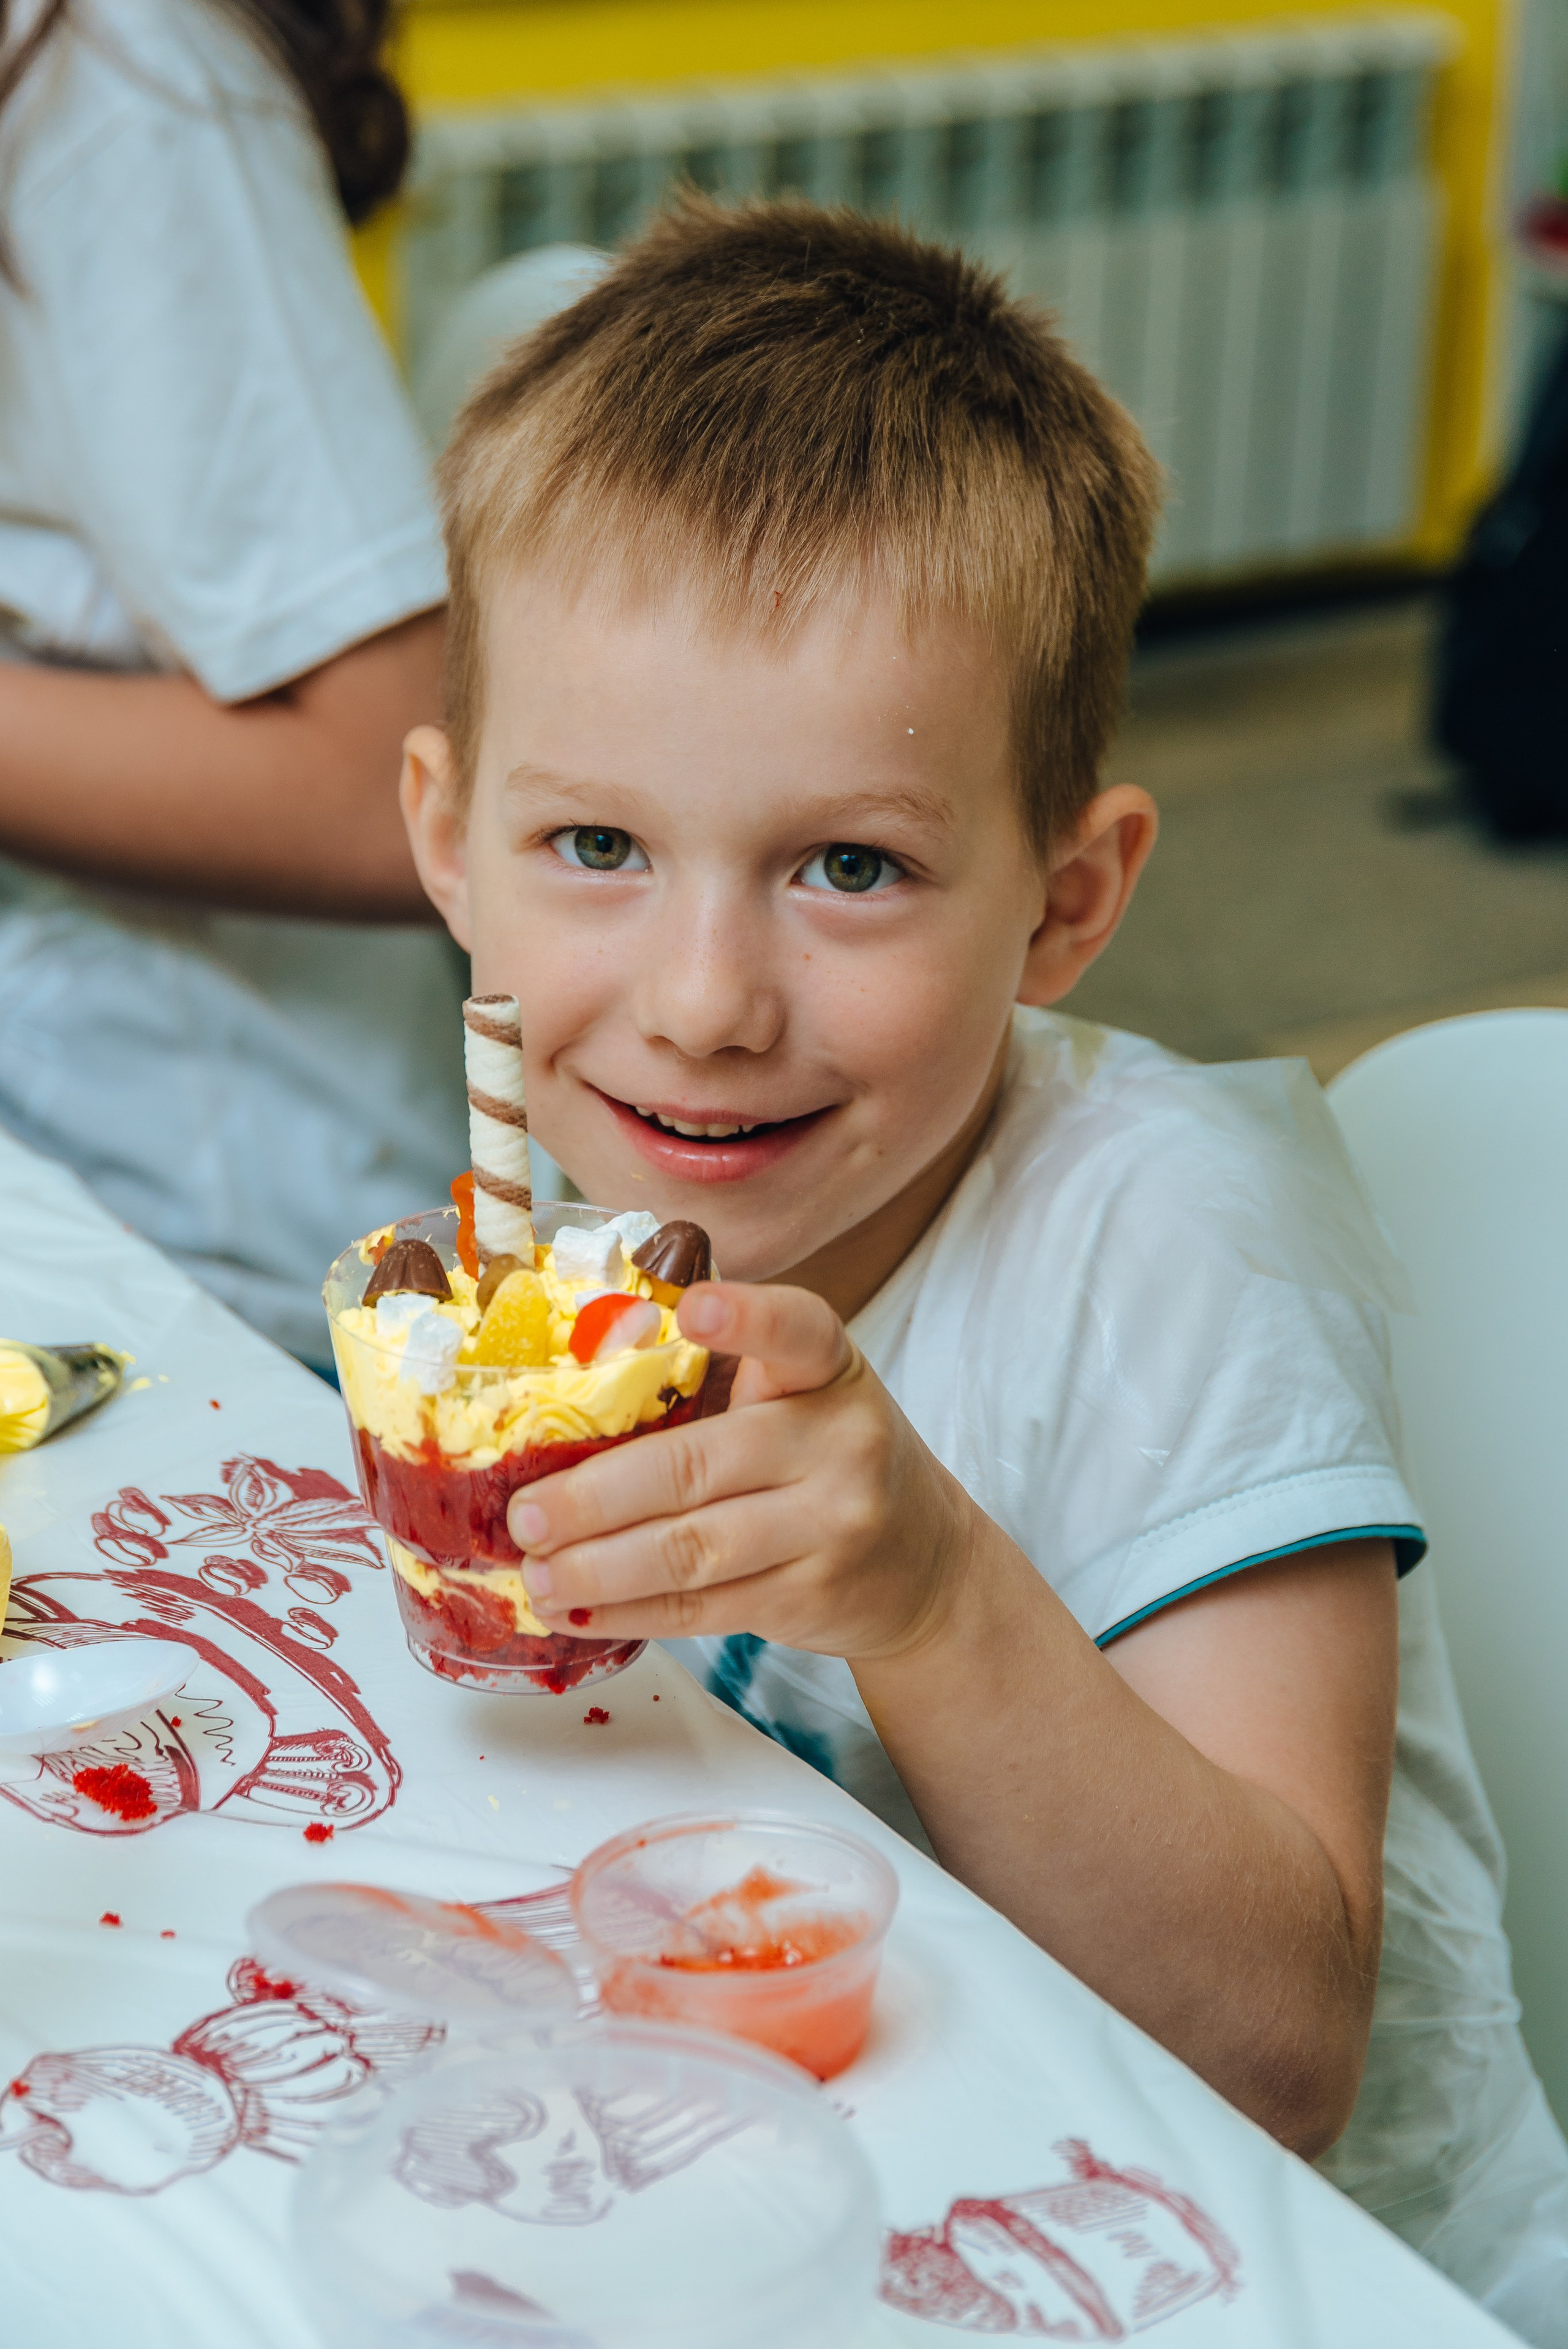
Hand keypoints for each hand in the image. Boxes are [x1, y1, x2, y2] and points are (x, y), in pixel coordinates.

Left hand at [506, 1281, 972, 1656]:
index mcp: (829, 1368)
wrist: (924, 1561)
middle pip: (699, 1467)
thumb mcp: (801, 1396)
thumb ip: (717, 1380)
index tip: (692, 1308)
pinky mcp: (810, 1597)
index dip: (745, 1317)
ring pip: (693, 1551)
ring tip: (535, 1571)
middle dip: (595, 1497)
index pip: (796, 1329)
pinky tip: (578, 1609)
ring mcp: (831, 1526)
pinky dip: (630, 1612)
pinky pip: (703, 1609)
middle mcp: (841, 1442)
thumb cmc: (828, 1457)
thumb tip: (560, 1394)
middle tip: (524, 1513)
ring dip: (599, 1568)